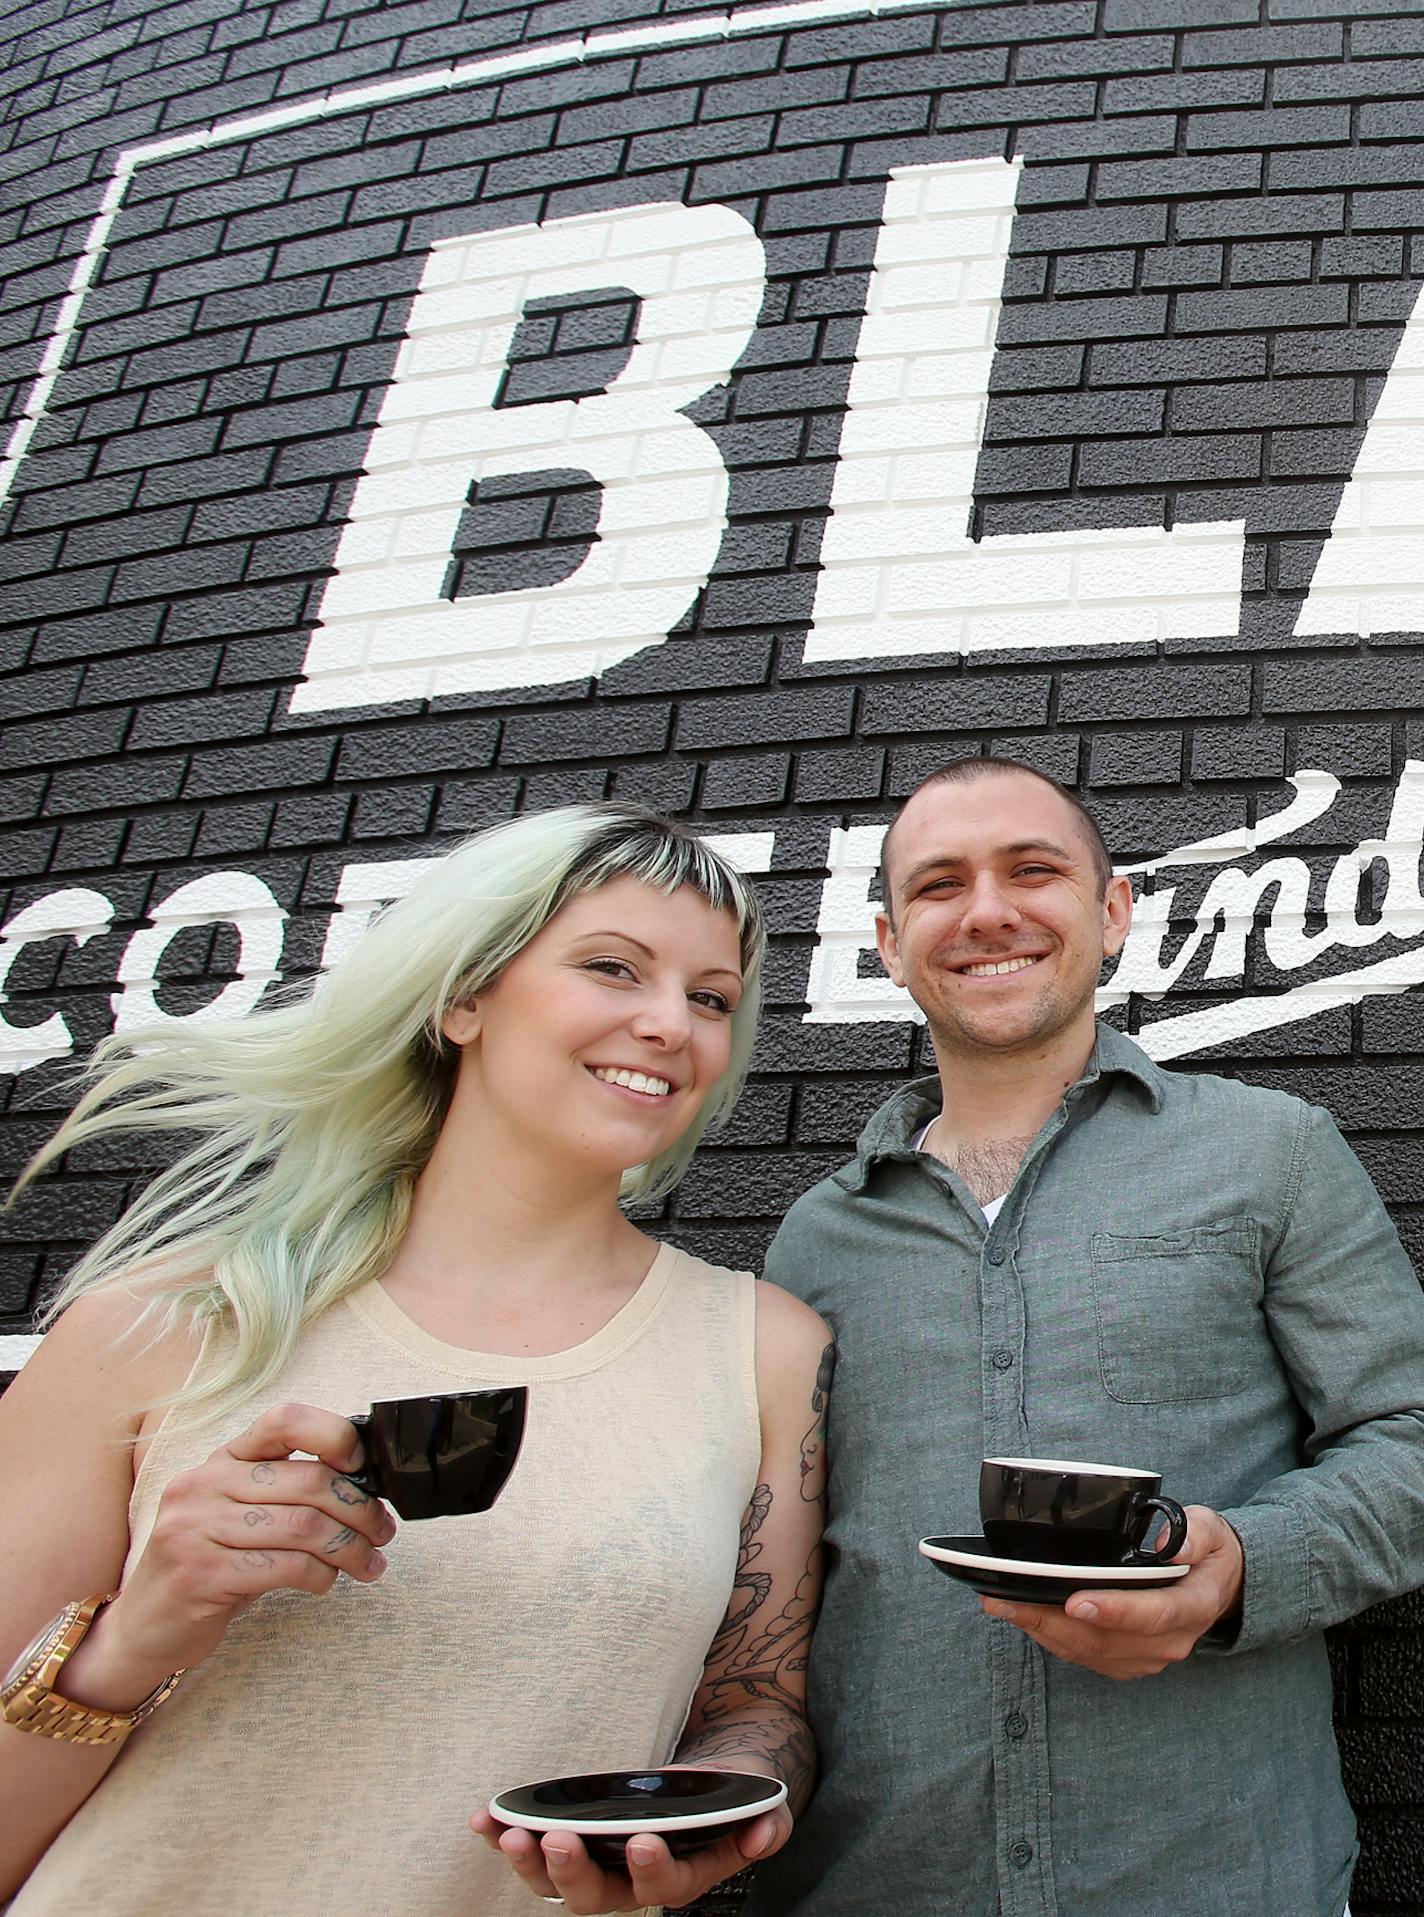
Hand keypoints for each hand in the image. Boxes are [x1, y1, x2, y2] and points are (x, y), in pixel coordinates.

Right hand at [63, 1402, 395, 1707]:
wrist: (143, 1628)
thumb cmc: (208, 1564)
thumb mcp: (239, 1515)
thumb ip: (286, 1492)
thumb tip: (364, 1485)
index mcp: (221, 1460)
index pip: (283, 1420)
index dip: (333, 1434)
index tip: (362, 1464)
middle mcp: (204, 1484)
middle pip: (309, 1480)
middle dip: (360, 1509)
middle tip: (382, 1532)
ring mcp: (196, 1528)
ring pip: (305, 1526)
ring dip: (350, 1548)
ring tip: (367, 1563)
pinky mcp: (200, 1574)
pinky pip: (286, 1567)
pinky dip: (320, 1576)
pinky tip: (326, 1582)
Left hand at [470, 1796, 791, 1913]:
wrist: (708, 1776)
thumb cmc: (732, 1793)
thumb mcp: (758, 1802)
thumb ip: (765, 1822)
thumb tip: (762, 1831)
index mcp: (681, 1876)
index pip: (663, 1887)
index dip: (651, 1870)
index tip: (642, 1842)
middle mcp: (632, 1882)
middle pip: (597, 1896)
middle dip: (574, 1872)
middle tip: (559, 1840)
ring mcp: (597, 1865)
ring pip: (558, 1884)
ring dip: (530, 1864)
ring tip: (510, 1837)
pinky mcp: (570, 1841)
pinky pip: (533, 1848)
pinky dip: (504, 1837)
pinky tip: (482, 1821)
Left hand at [980, 1504, 1244, 1679]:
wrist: (1216, 1586)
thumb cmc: (1206, 1552)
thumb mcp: (1210, 1528)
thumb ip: (1194, 1533)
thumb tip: (1169, 1544)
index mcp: (1193, 1606)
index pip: (1153, 1614)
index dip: (1114, 1611)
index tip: (1077, 1602)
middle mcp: (1171, 1640)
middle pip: (1107, 1639)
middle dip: (1053, 1620)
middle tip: (1009, 1601)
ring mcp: (1148, 1656)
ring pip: (1089, 1652)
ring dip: (1043, 1631)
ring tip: (1002, 1606)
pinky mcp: (1128, 1662)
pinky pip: (1085, 1657)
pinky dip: (1051, 1639)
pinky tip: (1024, 1617)